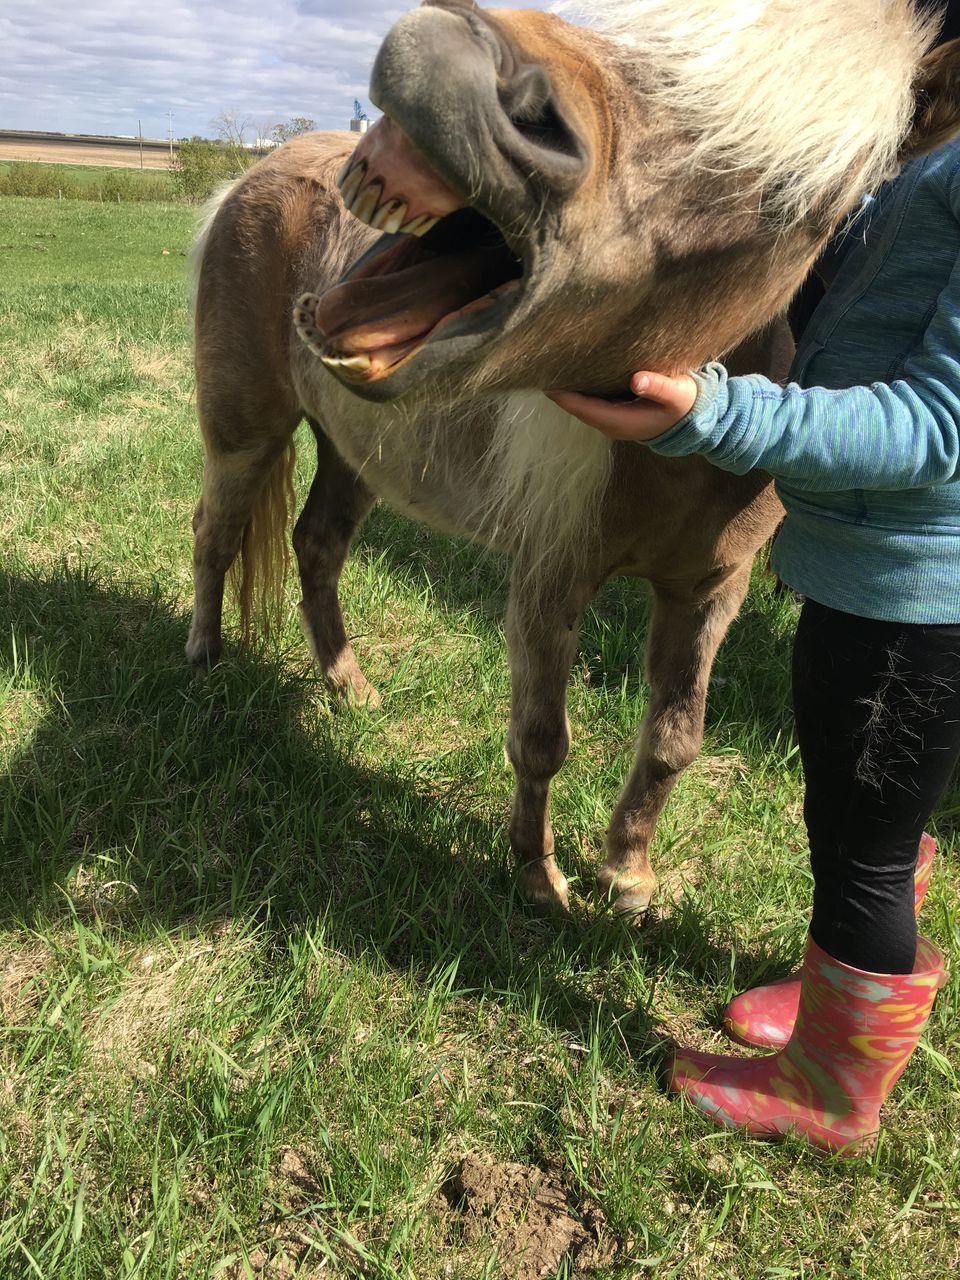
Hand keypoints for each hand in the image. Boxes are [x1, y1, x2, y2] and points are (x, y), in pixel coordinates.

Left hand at [547, 370, 698, 440]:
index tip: (546, 379)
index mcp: (620, 421)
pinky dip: (579, 387)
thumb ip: (658, 387)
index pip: (583, 408)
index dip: (564, 396)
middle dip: (560, 389)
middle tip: (542, 363)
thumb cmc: (683, 404)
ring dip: (567, 388)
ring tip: (552, 364)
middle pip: (576, 407)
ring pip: (581, 404)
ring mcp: (610, 418)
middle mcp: (610, 423)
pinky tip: (573, 369)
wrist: (691, 418)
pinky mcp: (613, 411)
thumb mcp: (676, 394)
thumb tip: (637, 380)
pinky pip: (589, 400)